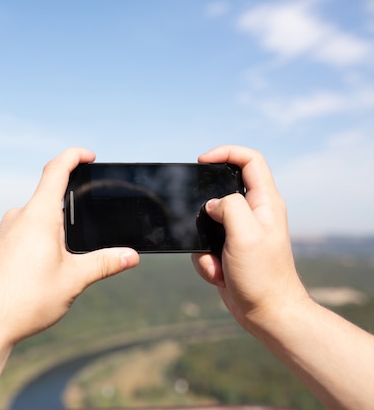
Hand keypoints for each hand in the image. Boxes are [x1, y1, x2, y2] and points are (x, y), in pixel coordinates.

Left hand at [0, 147, 139, 344]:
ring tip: (67, 259)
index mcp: (39, 215)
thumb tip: (131, 256)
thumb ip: (105, 263)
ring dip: (57, 229)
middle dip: (73, 209)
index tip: (89, 156)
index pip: (56, 170)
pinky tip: (46, 268)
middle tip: (89, 229)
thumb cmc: (26, 299)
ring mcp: (6, 231)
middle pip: (50, 197)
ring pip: (37, 218)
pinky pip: (24, 232)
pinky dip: (41, 240)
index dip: (74, 156)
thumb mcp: (74, 279)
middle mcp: (19, 217)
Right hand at [191, 146, 308, 331]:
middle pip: (222, 191)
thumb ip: (228, 207)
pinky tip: (219, 275)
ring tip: (218, 262)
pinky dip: (206, 261)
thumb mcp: (245, 234)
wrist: (267, 314)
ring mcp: (241, 233)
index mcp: (265, 203)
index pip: (250, 160)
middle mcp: (254, 214)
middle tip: (200, 221)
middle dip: (205, 210)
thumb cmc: (263, 276)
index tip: (202, 161)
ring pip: (207, 222)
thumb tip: (211, 204)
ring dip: (203, 243)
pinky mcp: (230, 251)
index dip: (225, 153)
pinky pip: (204, 246)